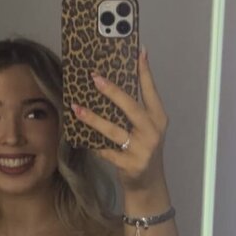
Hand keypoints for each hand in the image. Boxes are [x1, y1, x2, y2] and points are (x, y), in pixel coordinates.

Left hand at [70, 47, 168, 192]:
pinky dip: (92, 143)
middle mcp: (153, 132)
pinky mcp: (130, 165)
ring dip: (93, 119)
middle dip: (113, 92)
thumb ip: (135, 108)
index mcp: (158, 118)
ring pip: (114, 130)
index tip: (138, 51)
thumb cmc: (143, 149)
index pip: (150, 91)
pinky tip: (79, 135)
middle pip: (131, 108)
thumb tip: (110, 84)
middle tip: (95, 77)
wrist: (148, 184)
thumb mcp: (146, 127)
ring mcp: (142, 150)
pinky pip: (105, 151)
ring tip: (77, 108)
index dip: (145, 71)